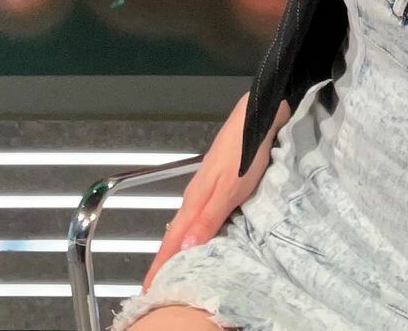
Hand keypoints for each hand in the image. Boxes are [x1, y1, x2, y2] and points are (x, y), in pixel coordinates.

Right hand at [142, 90, 291, 290]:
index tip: (148, 291)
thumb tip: (183, 248)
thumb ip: (208, 218)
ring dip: (181, 246)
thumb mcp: (230, 189)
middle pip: (176, 234)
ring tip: (177, 268)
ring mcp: (208, 187)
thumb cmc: (246, 152)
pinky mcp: (220, 182)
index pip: (172, 239)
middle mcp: (197, 194)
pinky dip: (196, 231)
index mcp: (195, 199)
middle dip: (166, 260)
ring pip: (188, 224)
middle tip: (160, 287)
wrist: (259, 116)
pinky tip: (202, 237)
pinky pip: (202, 214)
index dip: (160, 265)